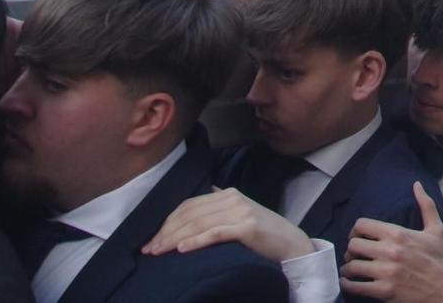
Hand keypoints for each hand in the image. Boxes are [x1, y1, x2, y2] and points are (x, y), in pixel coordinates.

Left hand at [143, 187, 312, 263]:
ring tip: (159, 252)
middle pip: (190, 215)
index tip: (152, 239)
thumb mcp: (242, 213)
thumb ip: (223, 204)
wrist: (292, 243)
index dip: (167, 222)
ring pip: (199, 224)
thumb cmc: (264, 233)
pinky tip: (182, 249)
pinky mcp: (247, 227)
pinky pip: (216, 233)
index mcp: (228, 194)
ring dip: (174, 239)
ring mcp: (240, 211)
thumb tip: (208, 191)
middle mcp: (232, 198)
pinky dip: (197, 241)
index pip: (189, 206)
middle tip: (149, 250)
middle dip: (166, 232)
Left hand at [342, 185, 442, 301]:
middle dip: (351, 250)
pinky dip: (347, 284)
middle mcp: (390, 251)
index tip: (357, 237)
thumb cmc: (440, 260)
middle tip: (354, 255)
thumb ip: (426, 205)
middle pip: (353, 245)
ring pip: (352, 266)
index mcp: (399, 234)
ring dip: (348, 267)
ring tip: (350, 269)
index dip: (355, 231)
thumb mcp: (436, 229)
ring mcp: (386, 272)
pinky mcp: (384, 291)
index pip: (362, 225)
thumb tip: (417, 185)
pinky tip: (349, 282)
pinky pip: (355, 286)